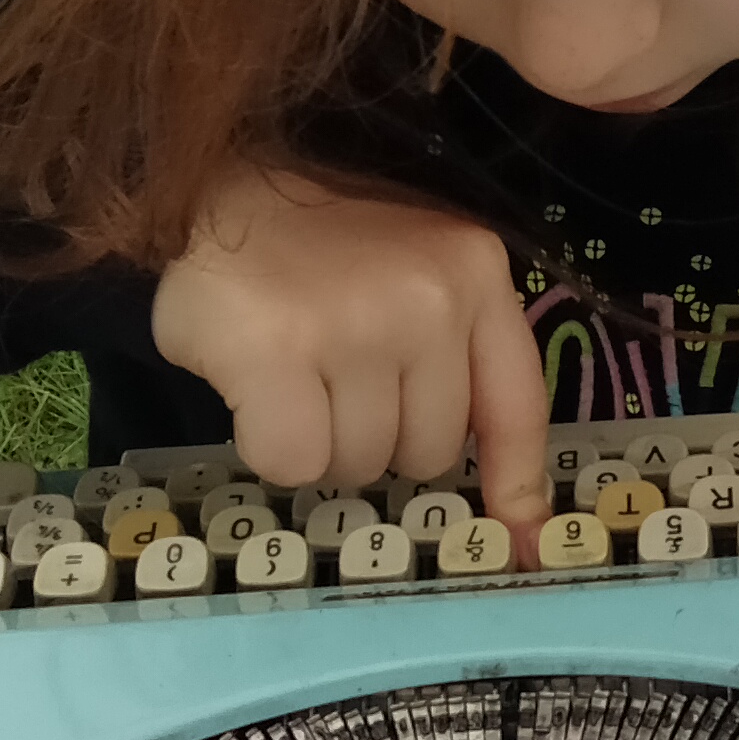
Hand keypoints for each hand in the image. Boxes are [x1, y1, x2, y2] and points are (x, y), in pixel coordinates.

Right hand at [148, 162, 551, 531]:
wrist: (217, 197)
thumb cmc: (325, 252)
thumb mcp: (421, 281)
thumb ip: (466, 369)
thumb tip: (520, 519)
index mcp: (476, 274)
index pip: (516, 407)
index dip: (515, 483)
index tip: (522, 542)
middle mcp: (429, 298)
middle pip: (427, 454)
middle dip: (379, 439)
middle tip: (336, 383)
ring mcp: (353, 325)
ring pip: (358, 464)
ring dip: (320, 443)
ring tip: (295, 376)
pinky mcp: (276, 355)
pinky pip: (293, 463)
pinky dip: (269, 446)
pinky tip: (257, 392)